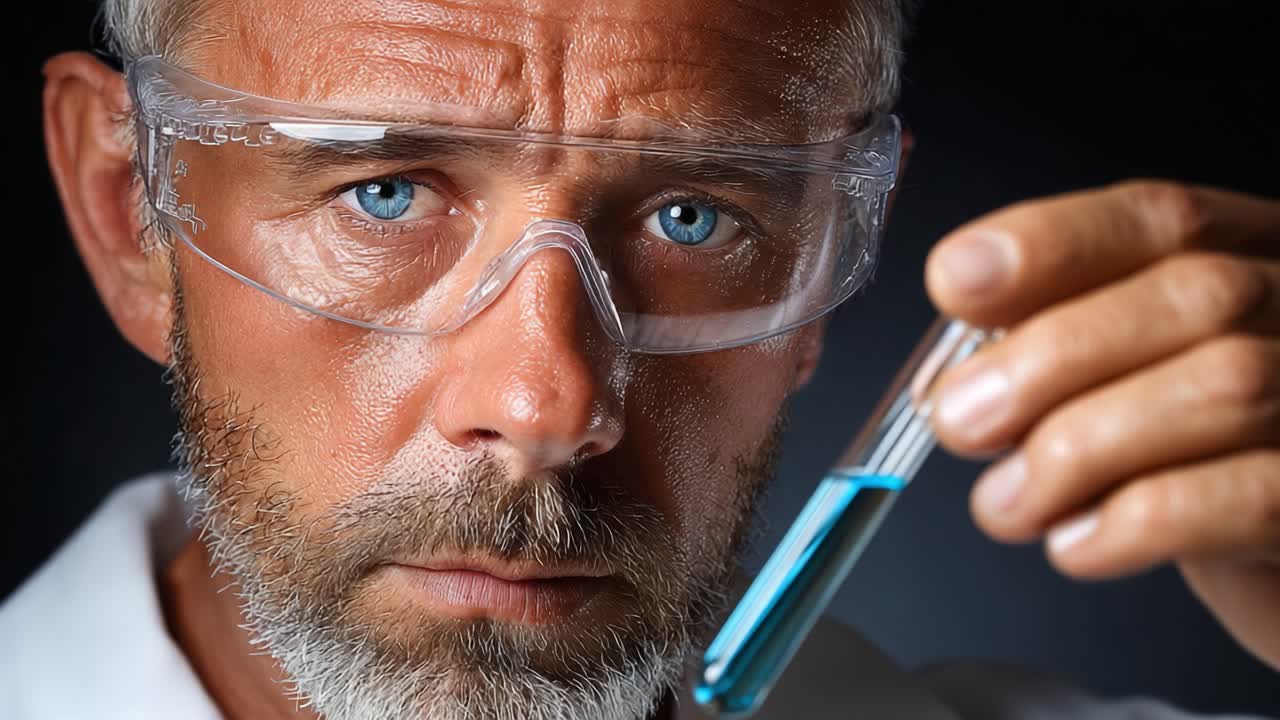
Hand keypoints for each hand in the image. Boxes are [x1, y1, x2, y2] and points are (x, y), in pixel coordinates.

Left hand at [925, 181, 1279, 669]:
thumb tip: (955, 375)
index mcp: (1253, 259)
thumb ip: (1054, 356)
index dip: (1051, 244)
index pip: (1163, 218)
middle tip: (959, 421)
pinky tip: (1076, 544)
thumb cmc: (1191, 464)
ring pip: (1227, 388)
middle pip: (1196, 295)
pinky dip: (1139, 520)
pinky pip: (1252, 498)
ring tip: (1004, 504)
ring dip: (1077, 449)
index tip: (955, 280)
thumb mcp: (1120, 386)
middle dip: (1049, 358)